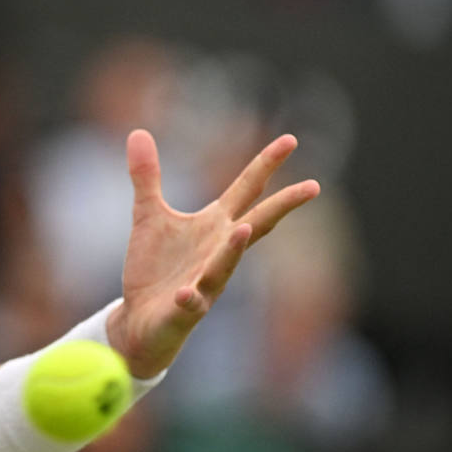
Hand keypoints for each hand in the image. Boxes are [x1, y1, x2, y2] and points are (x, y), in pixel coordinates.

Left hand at [107, 129, 319, 378]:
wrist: (140, 319)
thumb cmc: (155, 268)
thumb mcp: (148, 215)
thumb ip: (147, 176)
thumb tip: (137, 131)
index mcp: (215, 227)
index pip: (247, 191)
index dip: (266, 165)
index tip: (290, 140)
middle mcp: (219, 252)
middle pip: (257, 225)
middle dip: (283, 206)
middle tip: (314, 186)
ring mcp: (206, 282)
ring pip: (226, 265)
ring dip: (234, 249)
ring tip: (245, 229)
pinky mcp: (185, 310)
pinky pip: (192, 304)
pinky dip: (192, 298)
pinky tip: (188, 293)